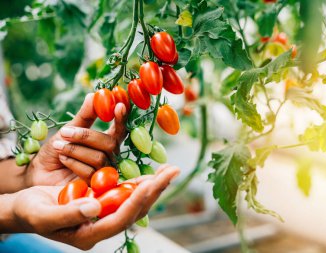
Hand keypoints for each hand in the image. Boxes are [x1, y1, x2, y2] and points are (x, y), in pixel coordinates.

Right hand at [10, 165, 178, 249]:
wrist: (27, 208)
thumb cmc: (31, 212)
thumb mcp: (45, 215)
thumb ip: (70, 213)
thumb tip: (95, 207)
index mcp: (89, 234)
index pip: (119, 219)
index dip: (135, 202)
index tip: (150, 184)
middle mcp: (102, 226)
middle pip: (134, 210)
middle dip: (154, 191)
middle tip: (172, 171)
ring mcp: (105, 215)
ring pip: (134, 202)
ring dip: (152, 186)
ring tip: (169, 170)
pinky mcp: (104, 203)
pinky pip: (126, 194)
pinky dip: (139, 183)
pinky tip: (151, 174)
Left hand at [25, 93, 127, 185]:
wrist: (40, 171)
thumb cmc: (56, 149)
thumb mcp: (69, 128)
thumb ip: (84, 115)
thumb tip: (94, 95)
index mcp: (108, 140)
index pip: (121, 128)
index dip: (122, 118)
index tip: (119, 105)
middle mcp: (110, 156)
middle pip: (109, 143)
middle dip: (86, 136)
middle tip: (65, 132)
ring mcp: (104, 171)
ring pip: (98, 158)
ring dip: (75, 150)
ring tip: (58, 147)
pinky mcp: (95, 185)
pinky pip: (89, 172)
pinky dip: (73, 163)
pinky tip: (62, 160)